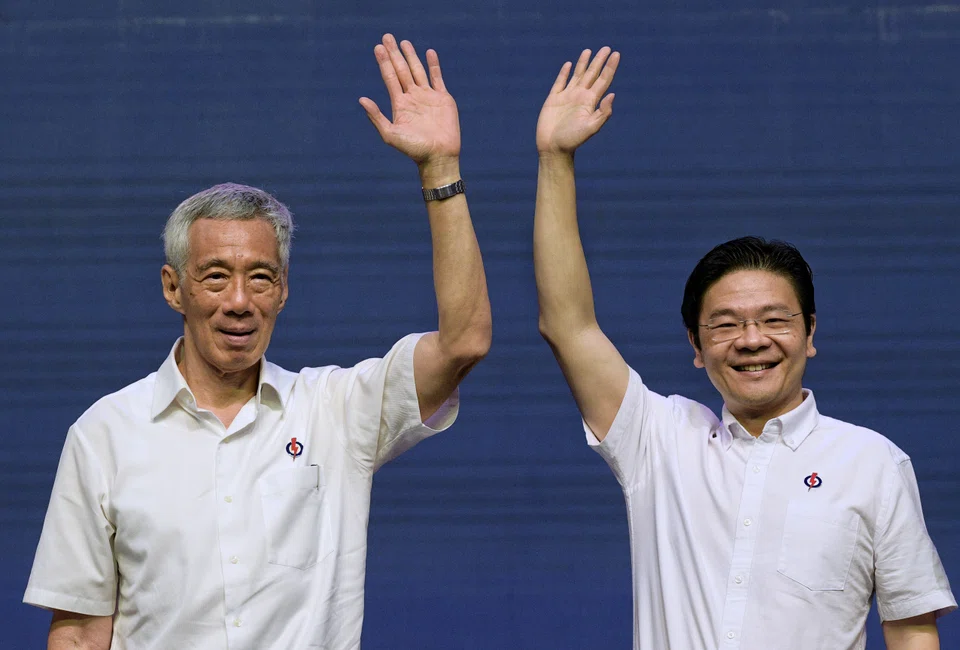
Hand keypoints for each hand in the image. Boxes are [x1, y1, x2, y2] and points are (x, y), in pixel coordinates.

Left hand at [359, 34, 459, 167]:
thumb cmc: (414, 149)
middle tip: (387, 37)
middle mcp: (412, 97)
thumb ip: (377, 117)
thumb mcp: (390, 135)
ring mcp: (428, 97)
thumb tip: (361, 99)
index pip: (389, 78)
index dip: (383, 62)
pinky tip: (429, 53)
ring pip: (418, 70)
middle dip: (394, 54)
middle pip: (401, 70)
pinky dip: (433, 65)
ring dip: (411, 56)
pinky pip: (437, 78)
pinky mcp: (443, 99)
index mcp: (400, 104)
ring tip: (403, 42)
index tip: (378, 48)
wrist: (438, 156)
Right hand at [536, 47, 619, 154]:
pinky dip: (564, 73)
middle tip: (607, 48)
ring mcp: (566, 97)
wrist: (553, 148)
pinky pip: (560, 82)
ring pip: (577, 75)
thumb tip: (612, 95)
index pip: (603, 80)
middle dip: (599, 61)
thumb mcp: (590, 128)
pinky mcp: (553, 100)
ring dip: (583, 63)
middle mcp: (580, 97)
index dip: (610, 67)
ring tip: (589, 51)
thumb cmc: (572, 141)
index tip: (616, 54)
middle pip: (592, 74)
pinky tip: (569, 65)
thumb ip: (602, 113)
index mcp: (590, 102)